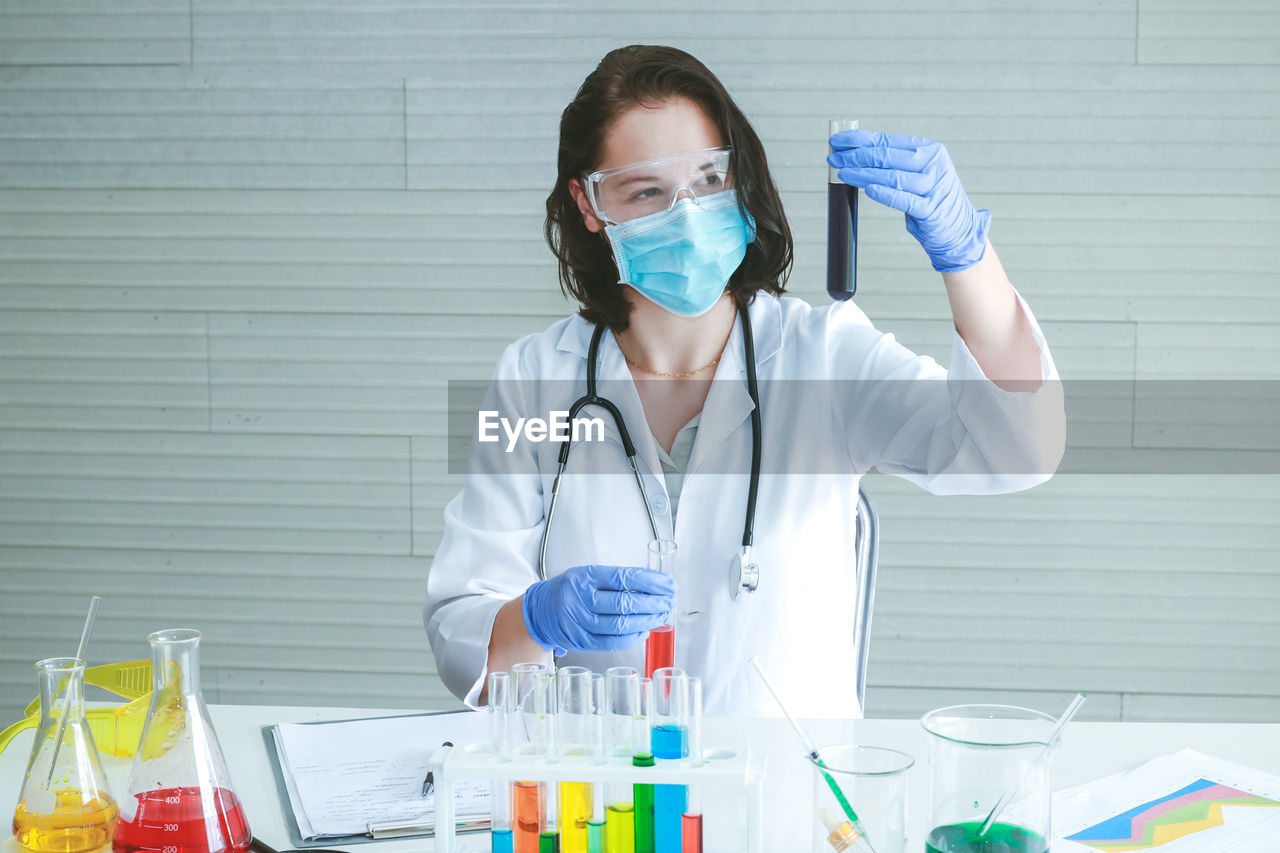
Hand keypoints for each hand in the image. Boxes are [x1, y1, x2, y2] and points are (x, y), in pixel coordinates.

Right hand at [522, 564, 675, 654]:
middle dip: (653, 602)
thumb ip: (616, 579)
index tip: (667, 583)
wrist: (540, 612)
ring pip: (621, 624)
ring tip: (662, 615)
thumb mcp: (587, 575)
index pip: (623, 578)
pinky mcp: (581, 641)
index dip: (650, 582)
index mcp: (584, 577)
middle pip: (625, 602)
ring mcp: (580, 622)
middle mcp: (580, 599)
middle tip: (669, 600)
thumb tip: (653, 584)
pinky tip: (645, 631)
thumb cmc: (569, 591)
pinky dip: (632, 638)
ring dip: (647, 621)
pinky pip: (612, 642)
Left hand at [827, 129, 990, 272]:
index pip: (887, 140)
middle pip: (887, 156)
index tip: (837, 141)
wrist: (957, 229)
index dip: (859, 140)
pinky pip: (904, 200)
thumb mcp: (916, 174)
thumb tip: (855, 153)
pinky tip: (869, 190)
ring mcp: (933, 186)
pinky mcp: (931, 210)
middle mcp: (933, 163)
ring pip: (892, 177)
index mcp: (928, 149)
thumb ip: (893, 163)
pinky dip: (885, 194)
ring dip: (863, 174)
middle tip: (833, 158)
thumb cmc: (929, 198)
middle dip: (855, 156)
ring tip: (842, 173)